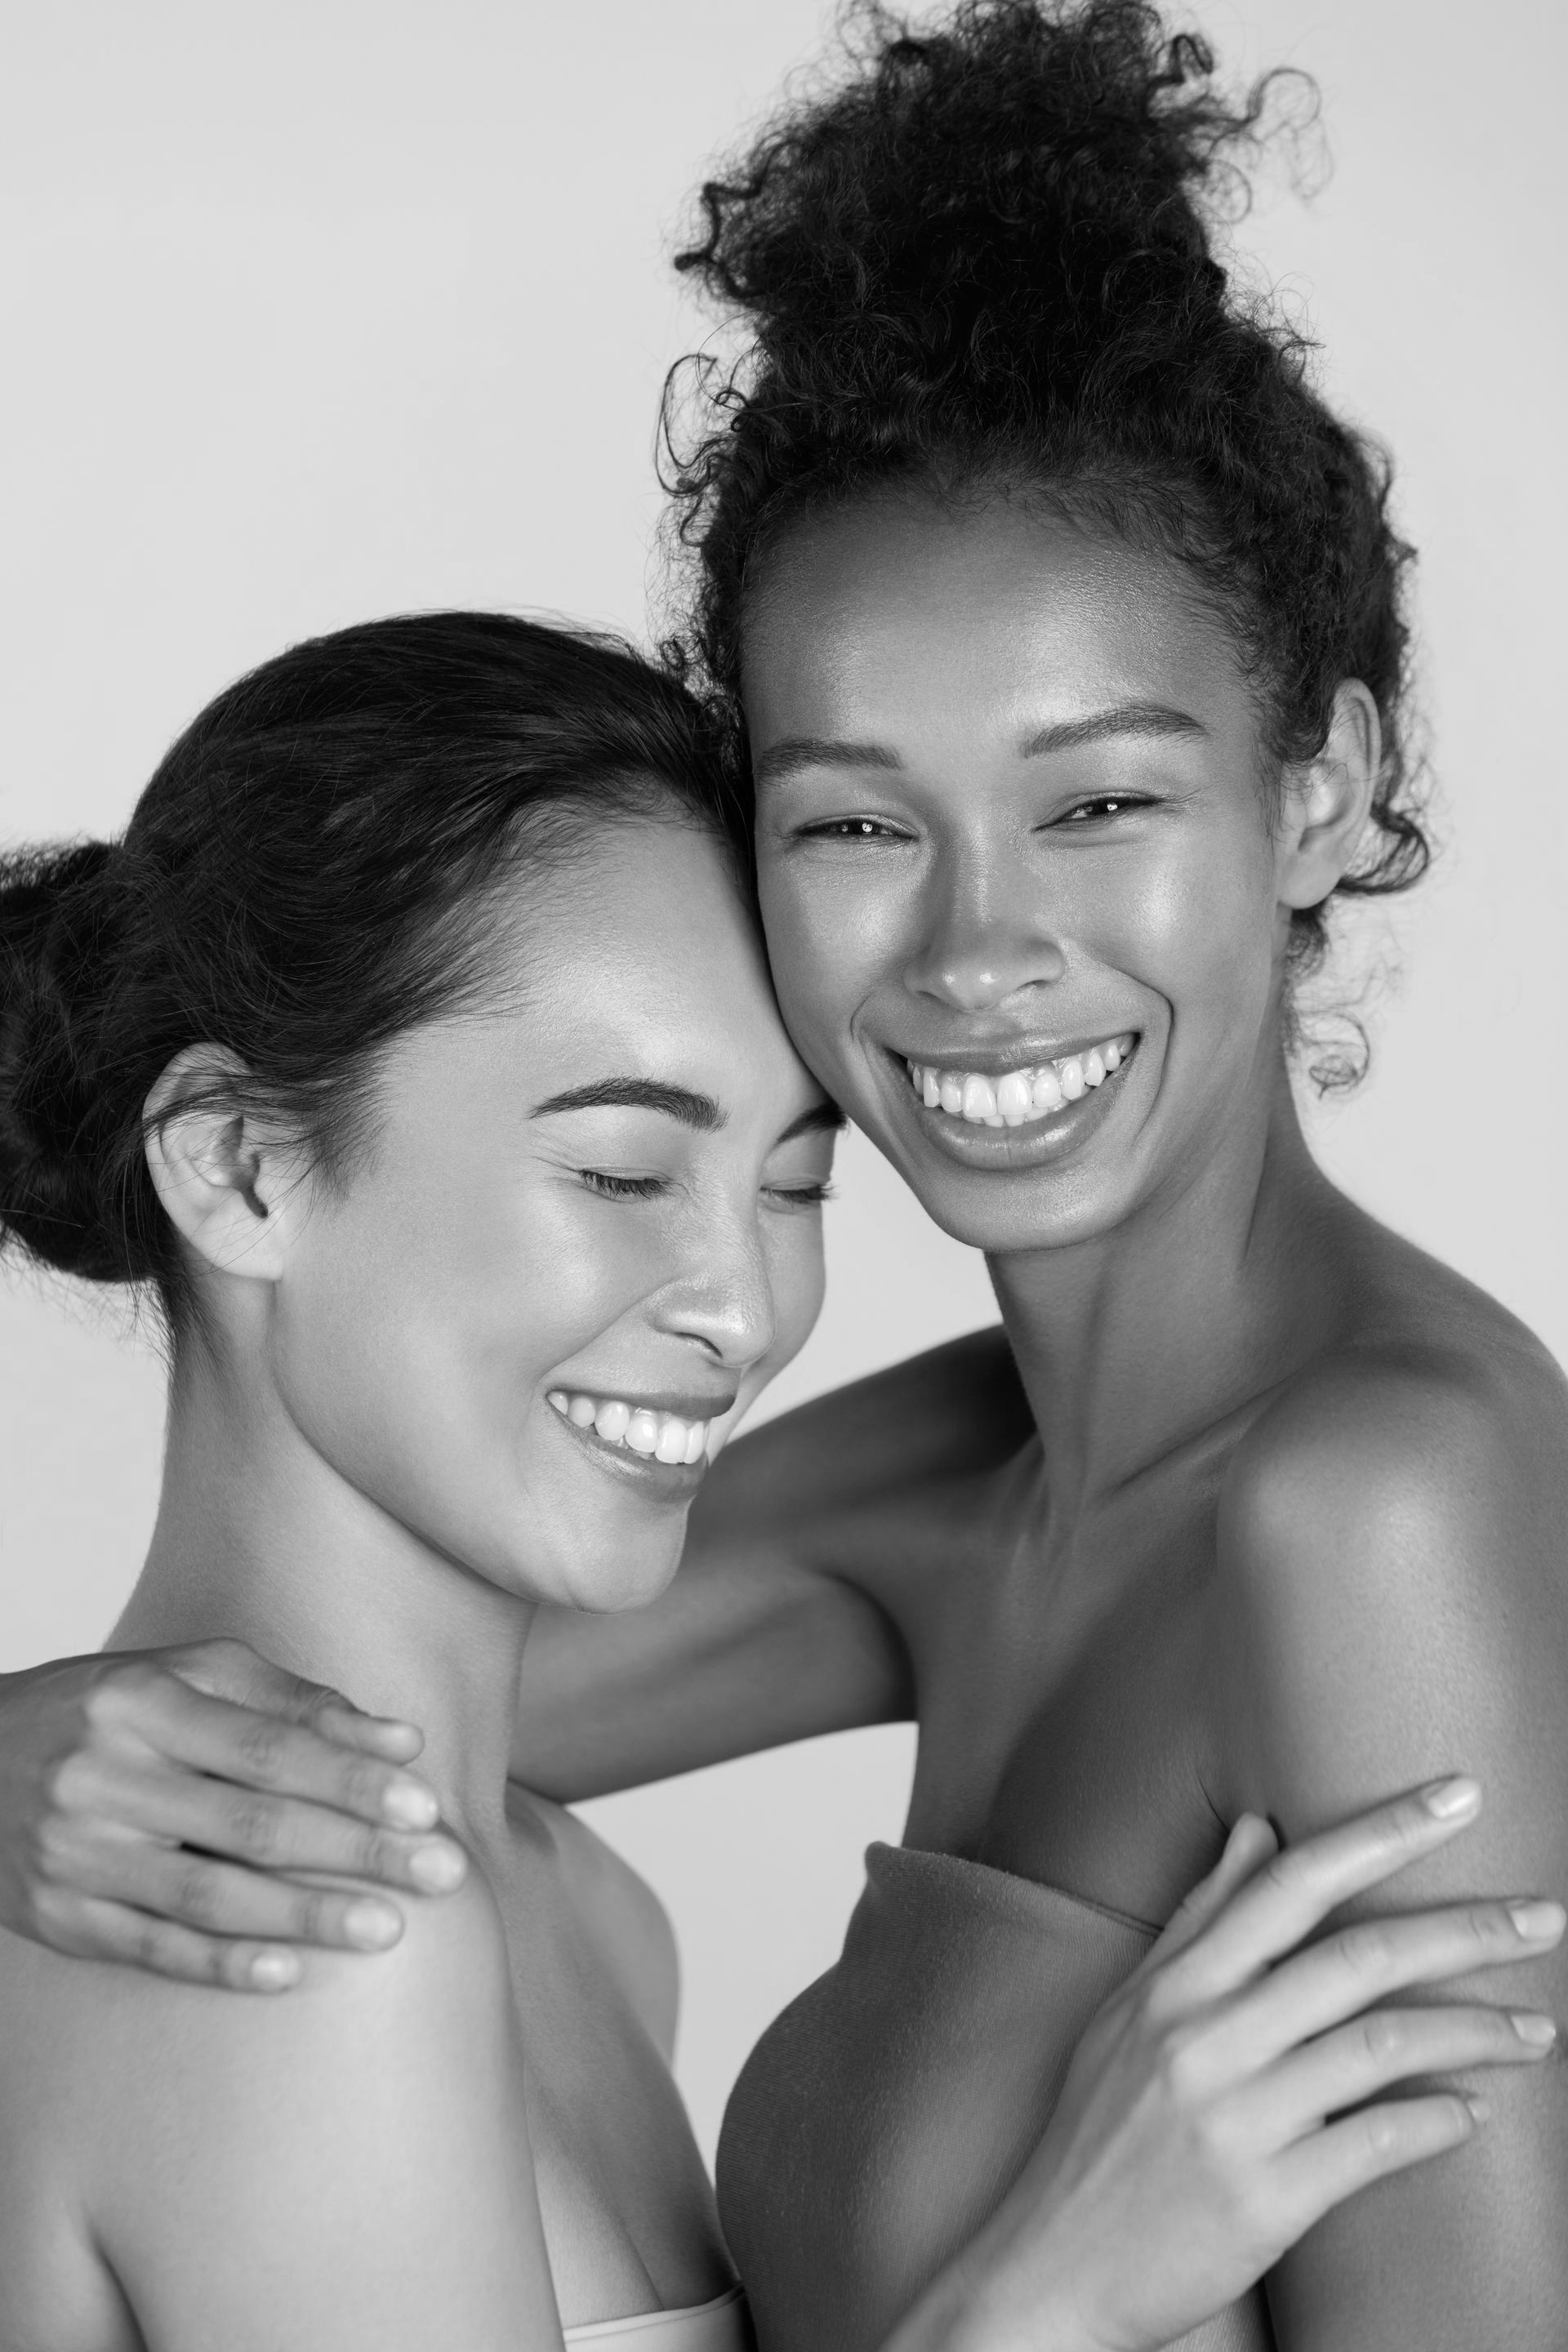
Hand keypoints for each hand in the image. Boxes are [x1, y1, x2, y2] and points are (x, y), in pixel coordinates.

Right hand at [0, 1639, 465, 1989]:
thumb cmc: (107, 1711)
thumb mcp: (187, 1677)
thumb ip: (292, 1703)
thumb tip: (401, 1739)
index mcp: (140, 1703)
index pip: (267, 1747)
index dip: (351, 1779)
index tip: (424, 1806)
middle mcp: (103, 1778)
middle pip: (251, 1822)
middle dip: (355, 1850)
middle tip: (441, 1872)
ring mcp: (75, 1855)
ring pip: (208, 1895)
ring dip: (306, 1916)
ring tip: (388, 1928)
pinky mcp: (58, 1919)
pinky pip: (152, 1949)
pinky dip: (223, 1963)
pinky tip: (290, 1972)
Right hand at [893, 1779, 1563, 2351]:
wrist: (1054, 2269)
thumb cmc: (1098, 2133)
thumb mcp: (1130, 2011)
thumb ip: (1200, 1920)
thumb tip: (1257, 1828)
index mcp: (1174, 1984)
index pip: (1293, 1881)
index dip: (1383, 1831)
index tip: (1457, 1797)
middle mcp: (1204, 2038)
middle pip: (1358, 1957)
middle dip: (1466, 1929)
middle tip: (1547, 1915)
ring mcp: (1234, 2119)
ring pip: (1382, 2046)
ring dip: (1476, 2031)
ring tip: (1538, 2030)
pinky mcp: (1264, 2199)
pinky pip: (1374, 2143)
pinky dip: (1436, 2120)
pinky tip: (1473, 2110)